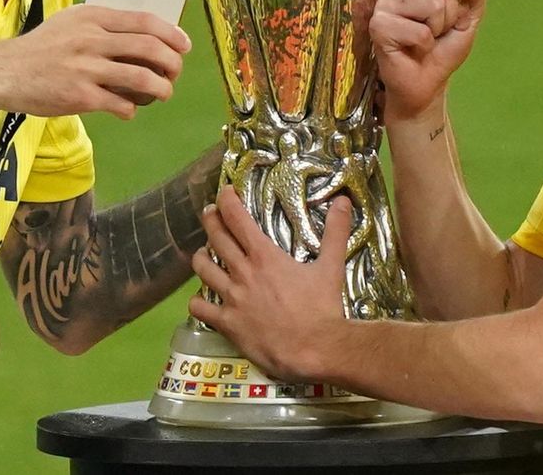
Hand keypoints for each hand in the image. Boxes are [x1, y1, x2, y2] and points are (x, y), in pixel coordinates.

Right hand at [0, 4, 189, 119]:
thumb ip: (103, 26)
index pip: (144, 22)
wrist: (4, 72)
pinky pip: (121, 104)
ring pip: (141, 77)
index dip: (171, 34)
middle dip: (172, 63)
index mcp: (92, 17)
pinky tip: (128, 110)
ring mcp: (86, 69)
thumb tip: (144, 37)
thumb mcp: (71, 22)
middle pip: (149, 48)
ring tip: (163, 93)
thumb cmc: (41, 48)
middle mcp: (91, 40)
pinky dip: (131, 109)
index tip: (184, 45)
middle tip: (175, 73)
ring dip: (161, 88)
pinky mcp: (80, 96)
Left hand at [188, 186, 350, 382]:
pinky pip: (200, 308)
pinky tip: (201, 299)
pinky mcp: (227, 323)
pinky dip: (198, 301)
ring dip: (200, 257)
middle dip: (210, 220)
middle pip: (216, 238)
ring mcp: (231, 298)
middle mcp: (242, 272)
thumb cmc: (322, 308)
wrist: (314, 349)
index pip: (237, 219)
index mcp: (264, 256)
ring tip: (203, 253)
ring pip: (202, 270)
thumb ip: (335, 232)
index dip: (227, 201)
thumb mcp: (331, 266)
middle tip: (209, 213)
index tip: (223, 193)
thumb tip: (343, 200)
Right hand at [369, 0, 488, 118]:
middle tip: (432, 32)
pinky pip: (421, 32)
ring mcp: (383, 3)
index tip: (444, 17)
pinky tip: (412, 49)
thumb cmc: (443, 46)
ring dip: (436, 31)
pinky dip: (425, 45)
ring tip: (422, 39)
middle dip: (448, 17)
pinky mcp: (378, 26)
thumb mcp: (469, 14)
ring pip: (434, 5)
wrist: (426, 83)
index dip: (458, 0)